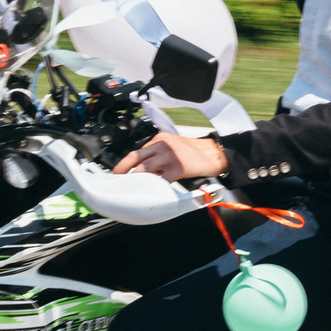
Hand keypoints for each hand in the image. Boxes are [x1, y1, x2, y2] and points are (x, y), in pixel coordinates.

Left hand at [113, 132, 227, 181]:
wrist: (215, 152)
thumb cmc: (195, 152)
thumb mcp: (173, 146)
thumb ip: (158, 154)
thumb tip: (143, 169)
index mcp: (160, 138)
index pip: (138, 151)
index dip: (126, 162)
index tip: (119, 171)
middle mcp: (163, 145)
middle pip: (135, 156)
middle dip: (122, 168)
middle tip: (115, 179)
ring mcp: (170, 156)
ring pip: (145, 167)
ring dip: (134, 179)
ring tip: (128, 187)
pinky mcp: (179, 167)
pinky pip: (162, 179)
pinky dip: (154, 186)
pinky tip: (150, 192)